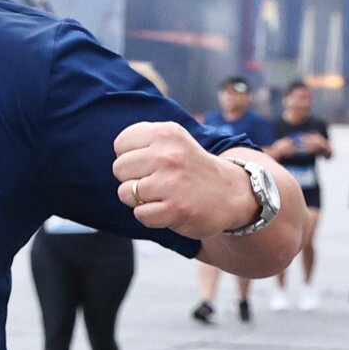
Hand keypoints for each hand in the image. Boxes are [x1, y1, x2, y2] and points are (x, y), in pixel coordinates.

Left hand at [114, 122, 256, 237]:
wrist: (234, 193)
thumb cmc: (192, 168)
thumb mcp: (174, 141)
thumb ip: (144, 141)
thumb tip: (115, 152)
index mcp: (166, 133)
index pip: (121, 144)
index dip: (130, 156)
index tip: (151, 162)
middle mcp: (168, 155)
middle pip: (118, 169)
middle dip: (133, 178)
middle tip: (158, 180)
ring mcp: (171, 182)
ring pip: (125, 193)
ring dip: (141, 199)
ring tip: (164, 194)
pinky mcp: (175, 209)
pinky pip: (140, 214)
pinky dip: (151, 216)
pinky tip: (169, 208)